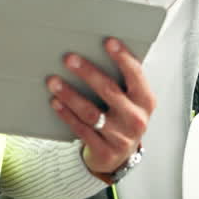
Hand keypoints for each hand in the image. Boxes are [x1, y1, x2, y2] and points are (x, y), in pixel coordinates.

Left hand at [46, 37, 155, 179]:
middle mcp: (135, 119)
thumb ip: (122, 81)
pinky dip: (67, 114)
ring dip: (70, 95)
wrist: (120, 156)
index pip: (136, 75)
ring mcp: (120, 137)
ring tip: (54, 81)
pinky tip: (56, 102)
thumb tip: (95, 50)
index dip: (123, 57)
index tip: (108, 42)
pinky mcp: (104, 151)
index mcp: (145, 101)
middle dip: (87, 72)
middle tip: (69, 59)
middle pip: (109, 91)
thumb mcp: (131, 100)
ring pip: (91, 112)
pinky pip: (81, 129)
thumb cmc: (123, 118)